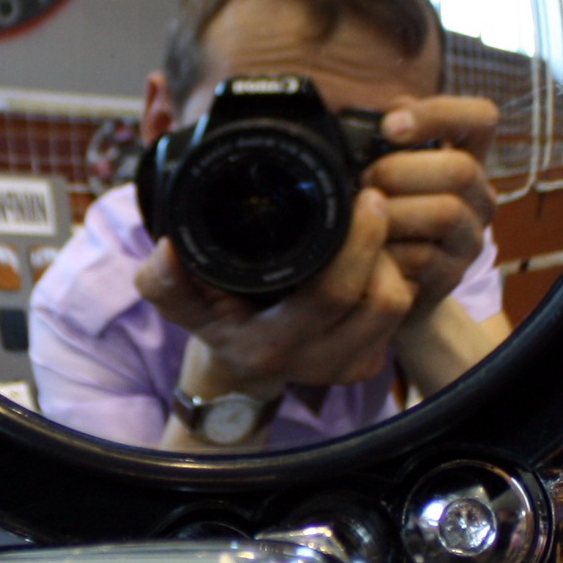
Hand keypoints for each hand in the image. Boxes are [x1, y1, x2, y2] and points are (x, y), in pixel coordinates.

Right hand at [134, 186, 414, 396]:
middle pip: (380, 301)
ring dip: (392, 261)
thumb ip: (163, 277)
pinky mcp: (366, 363)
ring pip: (397, 307)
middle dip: (382, 241)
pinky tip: (375, 253)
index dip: (357, 242)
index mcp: (271, 344)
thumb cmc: (212, 319)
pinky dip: (395, 279)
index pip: (332, 294)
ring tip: (372, 224)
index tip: (359, 195)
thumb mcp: (177, 299)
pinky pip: (399, 319)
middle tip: (372, 197)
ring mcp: (345, 366)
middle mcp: (314, 362)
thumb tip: (167, 249)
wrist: (235, 367)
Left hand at [362, 94, 498, 311]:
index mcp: (466, 156)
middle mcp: (479, 196)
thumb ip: (376, 134)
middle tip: (363, 180)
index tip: (388, 126)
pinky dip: (387, 249)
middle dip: (400, 171)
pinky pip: (424, 257)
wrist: (377, 280)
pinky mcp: (451, 275)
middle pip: (461, 168)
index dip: (438, 115)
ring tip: (362, 215)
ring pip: (447, 213)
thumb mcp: (376, 164)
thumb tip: (356, 113)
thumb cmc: (375, 208)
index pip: (479, 118)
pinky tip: (366, 246)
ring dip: (394, 211)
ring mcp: (470, 238)